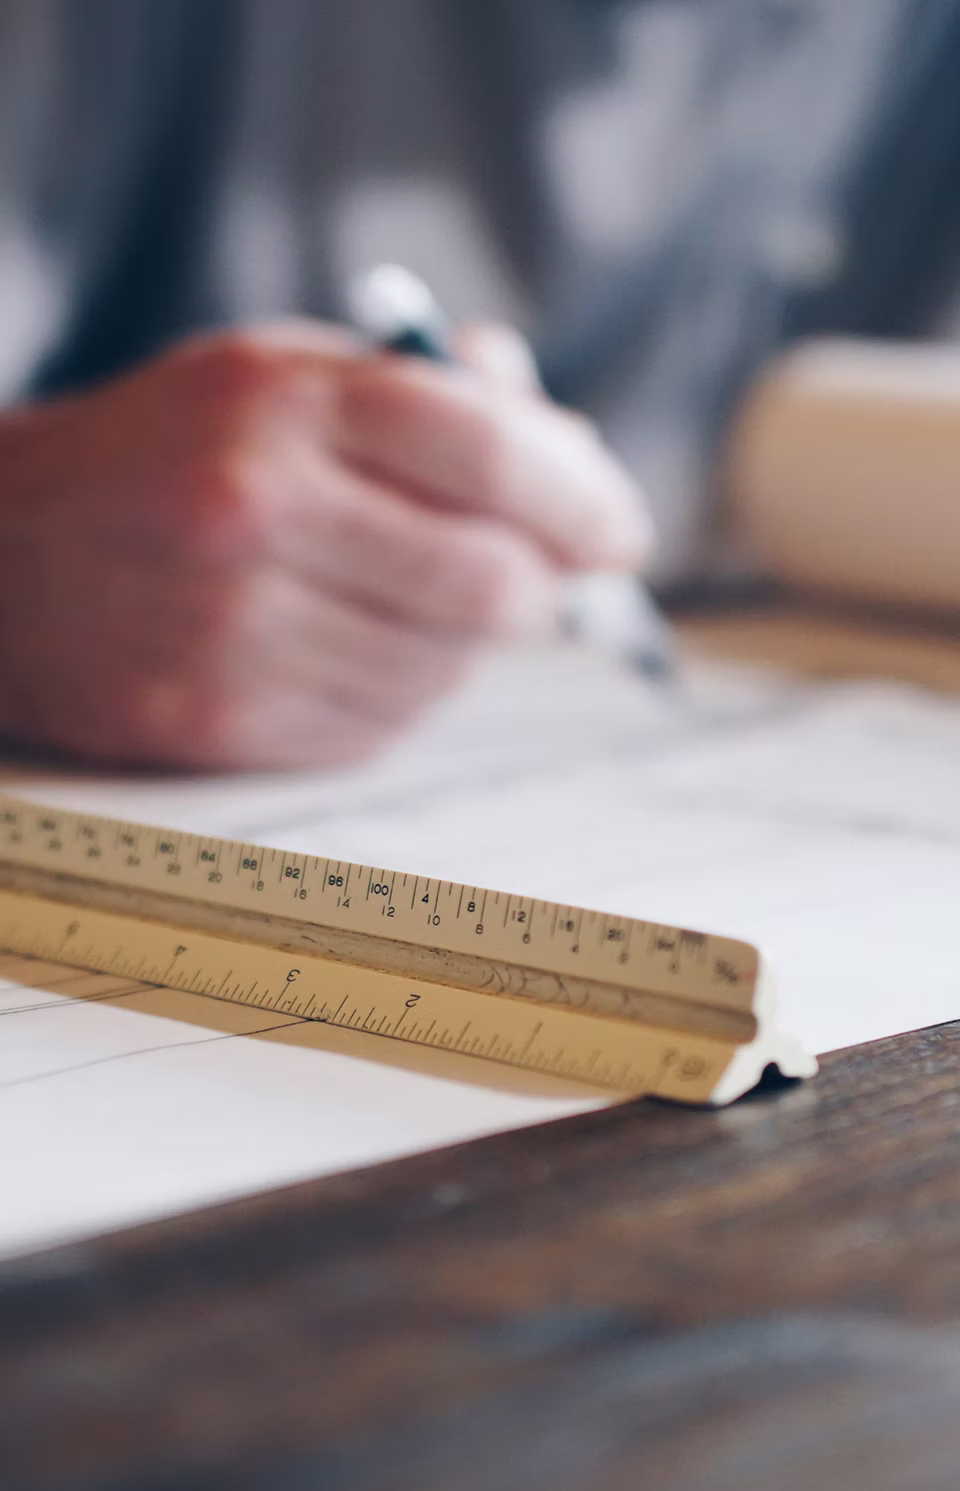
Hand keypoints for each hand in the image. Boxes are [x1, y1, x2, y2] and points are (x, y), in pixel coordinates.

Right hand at [0, 320, 652, 767]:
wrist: (7, 559)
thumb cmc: (166, 456)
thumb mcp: (277, 375)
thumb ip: (424, 394)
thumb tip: (567, 447)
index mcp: (279, 403)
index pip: (489, 453)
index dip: (584, 499)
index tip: (618, 532)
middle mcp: (256, 515)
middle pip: (488, 584)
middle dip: (541, 590)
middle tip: (540, 581)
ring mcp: (234, 631)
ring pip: (444, 669)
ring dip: (464, 645)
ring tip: (409, 602)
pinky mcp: (222, 722)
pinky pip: (383, 726)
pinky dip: (402, 692)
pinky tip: (353, 649)